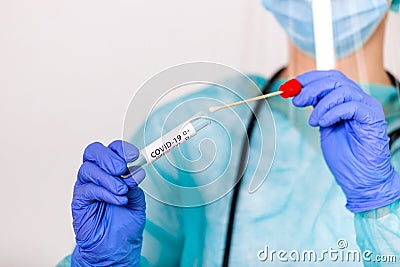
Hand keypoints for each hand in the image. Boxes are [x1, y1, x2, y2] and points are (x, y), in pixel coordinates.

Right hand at [71, 140, 145, 265]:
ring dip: (109, 178)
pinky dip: (105, 192)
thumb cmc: (124, 224)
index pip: (111, 150)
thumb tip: (136, 170)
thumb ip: (135, 184)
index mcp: (111, 171)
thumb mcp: (137, 200)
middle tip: (122, 169)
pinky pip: (88, 189)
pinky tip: (117, 199)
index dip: (121, 149)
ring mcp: (86, 187)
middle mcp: (96, 175)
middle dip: (109, 158)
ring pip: (88, 169)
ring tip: (122, 190)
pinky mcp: (79, 201)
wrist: (115, 247)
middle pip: (93, 152)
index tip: (134, 155)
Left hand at [293, 70, 399, 212]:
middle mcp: (359, 100)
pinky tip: (323, 124)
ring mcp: (368, 108)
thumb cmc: (344, 155)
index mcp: (347, 100)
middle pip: (335, 80)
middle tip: (297, 100)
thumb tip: (299, 94)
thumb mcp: (324, 125)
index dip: (310, 78)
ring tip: (314, 122)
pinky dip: (333, 112)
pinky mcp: (373, 119)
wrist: (360, 178)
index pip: (330, 77)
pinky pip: (352, 106)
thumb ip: (316, 108)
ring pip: (343, 90)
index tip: (291, 85)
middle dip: (312, 88)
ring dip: (321, 104)